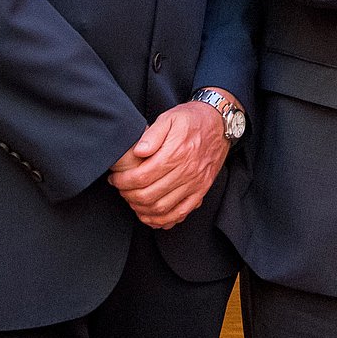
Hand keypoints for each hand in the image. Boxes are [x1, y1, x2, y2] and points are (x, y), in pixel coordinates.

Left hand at [108, 100, 230, 228]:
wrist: (220, 124)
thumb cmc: (192, 120)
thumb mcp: (169, 118)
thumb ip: (152, 134)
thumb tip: (138, 152)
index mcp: (176, 153)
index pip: (142, 177)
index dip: (123, 181)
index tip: (115, 179)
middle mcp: (187, 171)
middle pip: (149, 195)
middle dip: (128, 195)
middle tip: (121, 189)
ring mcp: (195, 183)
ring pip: (162, 208)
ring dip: (142, 209)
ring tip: (132, 200)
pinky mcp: (202, 190)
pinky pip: (181, 212)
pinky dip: (163, 219)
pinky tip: (151, 215)